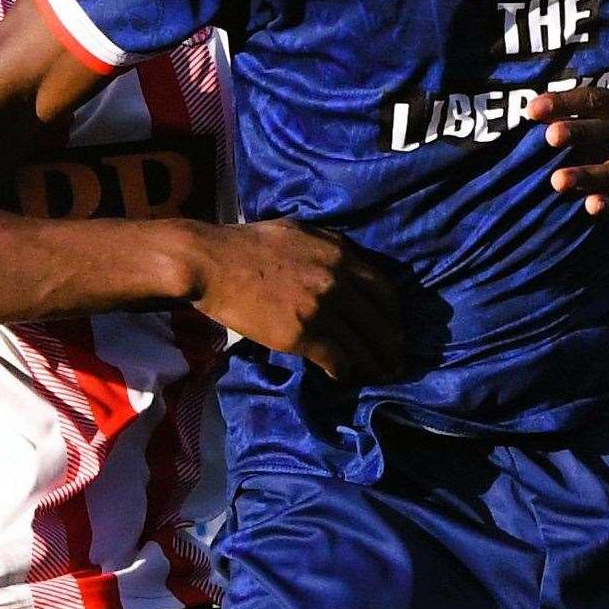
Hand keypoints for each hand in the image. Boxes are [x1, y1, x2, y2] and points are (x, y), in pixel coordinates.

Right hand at [186, 220, 402, 385]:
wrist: (212, 263)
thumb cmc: (249, 244)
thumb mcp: (300, 232)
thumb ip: (329, 246)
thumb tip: (348, 262)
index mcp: (340, 254)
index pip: (384, 289)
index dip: (394, 315)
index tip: (395, 329)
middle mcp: (337, 282)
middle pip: (378, 322)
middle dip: (390, 346)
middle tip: (395, 362)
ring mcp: (320, 309)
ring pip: (360, 344)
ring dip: (371, 364)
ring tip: (377, 375)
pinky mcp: (300, 334)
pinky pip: (335, 359)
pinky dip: (343, 370)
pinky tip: (342, 376)